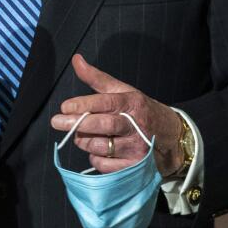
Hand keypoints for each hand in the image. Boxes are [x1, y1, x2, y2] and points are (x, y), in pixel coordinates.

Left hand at [51, 54, 182, 174]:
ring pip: (100, 146)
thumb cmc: (140, 111)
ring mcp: (136, 148)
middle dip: (77, 124)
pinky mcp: (134, 167)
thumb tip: (76, 60)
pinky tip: (96, 150)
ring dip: (83, 141)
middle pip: (103, 126)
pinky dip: (94, 157)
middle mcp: (136, 126)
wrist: (171, 138)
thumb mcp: (124, 91)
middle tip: (56, 122)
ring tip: (79, 134)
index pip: (106, 103)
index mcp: (133, 103)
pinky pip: (104, 165)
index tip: (64, 106)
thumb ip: (98, 78)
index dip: (83, 105)